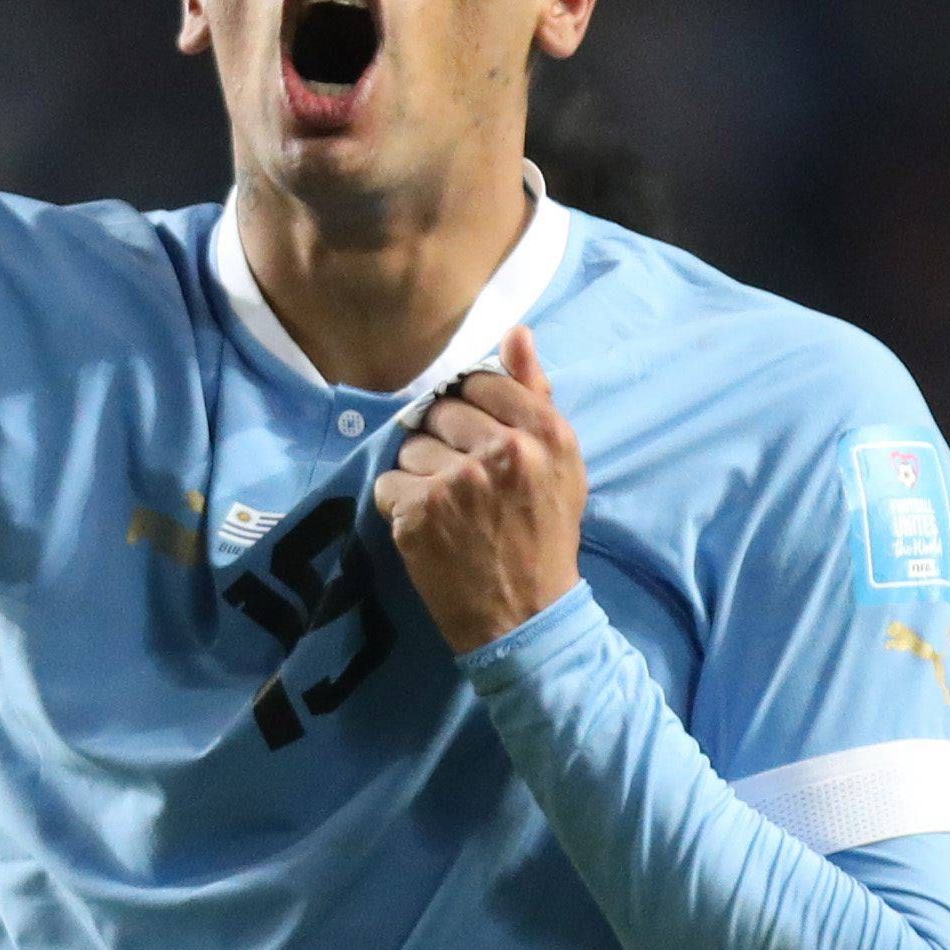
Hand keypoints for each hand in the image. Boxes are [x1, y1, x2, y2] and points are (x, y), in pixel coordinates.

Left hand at [375, 325, 586, 654]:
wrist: (525, 617)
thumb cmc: (544, 537)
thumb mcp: (561, 465)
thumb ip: (537, 395)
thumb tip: (516, 332)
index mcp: (546, 434)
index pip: (483, 382)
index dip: (472, 409)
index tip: (475, 439)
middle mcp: (504, 450)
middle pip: (442, 410)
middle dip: (445, 441)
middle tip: (464, 483)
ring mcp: (458, 481)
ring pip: (412, 446)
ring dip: (421, 474)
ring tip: (449, 510)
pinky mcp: (419, 512)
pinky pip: (388, 482)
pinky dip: (400, 505)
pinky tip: (428, 528)